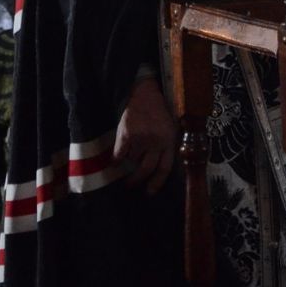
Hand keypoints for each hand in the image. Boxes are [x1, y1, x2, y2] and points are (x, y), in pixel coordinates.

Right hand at [110, 76, 176, 194]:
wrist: (144, 94)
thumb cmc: (158, 113)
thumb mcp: (170, 129)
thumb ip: (166, 147)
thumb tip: (157, 171)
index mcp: (169, 141)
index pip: (164, 168)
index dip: (157, 183)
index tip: (149, 192)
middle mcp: (156, 141)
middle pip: (146, 169)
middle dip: (137, 180)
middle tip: (130, 185)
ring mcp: (140, 138)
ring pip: (132, 160)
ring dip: (129, 160)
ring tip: (129, 154)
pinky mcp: (126, 134)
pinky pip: (119, 154)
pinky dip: (116, 158)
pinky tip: (116, 158)